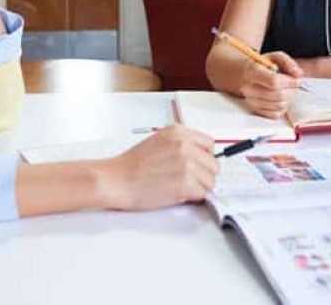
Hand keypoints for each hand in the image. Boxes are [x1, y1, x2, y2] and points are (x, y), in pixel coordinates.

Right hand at [101, 126, 217, 209]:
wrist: (117, 179)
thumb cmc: (132, 165)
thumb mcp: (158, 141)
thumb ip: (180, 144)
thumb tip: (198, 156)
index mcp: (178, 132)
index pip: (210, 144)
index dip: (204, 158)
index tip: (199, 165)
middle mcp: (184, 145)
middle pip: (213, 164)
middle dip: (204, 175)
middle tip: (189, 180)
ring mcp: (186, 164)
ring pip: (211, 181)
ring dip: (200, 187)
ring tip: (182, 187)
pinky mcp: (185, 184)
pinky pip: (203, 194)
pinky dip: (193, 197)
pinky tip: (179, 194)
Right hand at [238, 52, 303, 118]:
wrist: (247, 75)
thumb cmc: (264, 66)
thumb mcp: (275, 57)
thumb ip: (288, 62)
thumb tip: (298, 75)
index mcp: (253, 71)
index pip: (273, 81)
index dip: (289, 82)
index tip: (297, 80)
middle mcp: (249, 88)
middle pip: (278, 95)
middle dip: (291, 91)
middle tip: (293, 85)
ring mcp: (251, 101)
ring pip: (279, 105)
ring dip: (288, 99)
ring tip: (286, 90)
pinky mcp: (256, 110)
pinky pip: (276, 114)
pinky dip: (282, 107)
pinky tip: (280, 98)